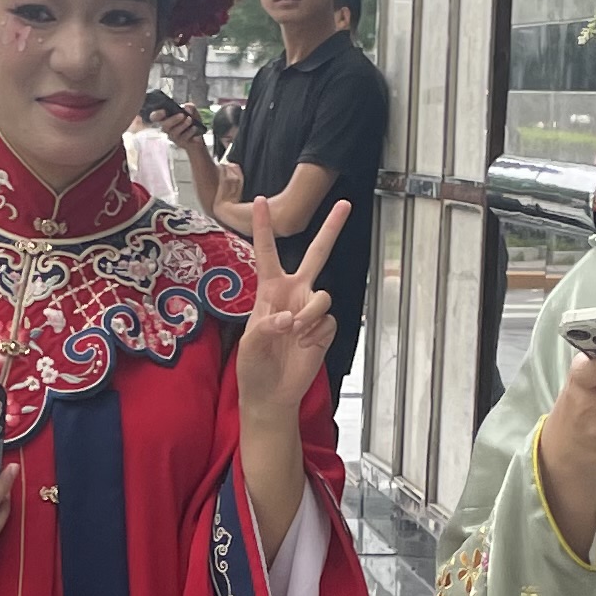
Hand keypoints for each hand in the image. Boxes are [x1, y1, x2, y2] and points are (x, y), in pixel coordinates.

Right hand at [153, 103, 208, 160]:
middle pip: (165, 126)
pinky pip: (184, 139)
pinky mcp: (181, 143)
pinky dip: (191, 134)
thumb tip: (187, 107)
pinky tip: (197, 133)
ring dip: (184, 125)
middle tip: (183, 115)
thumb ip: (190, 107)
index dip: (156, 115)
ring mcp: (173, 137)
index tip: (163, 111)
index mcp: (166, 118)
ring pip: (174, 132)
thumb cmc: (191, 121)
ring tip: (191, 120)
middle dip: (173, 120)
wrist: (198, 135)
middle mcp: (167, 128)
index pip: (154, 117)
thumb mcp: (192, 111)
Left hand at [236, 198, 346, 432]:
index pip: (267, 252)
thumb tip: (288, 318)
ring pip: (323, 295)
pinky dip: (317, 333)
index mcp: (270, 290)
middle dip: (331, 229)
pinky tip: (305, 345)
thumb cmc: (254, 367)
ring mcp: (310, 310)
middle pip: (316, 254)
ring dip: (310, 314)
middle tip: (345, 203)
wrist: (272, 394)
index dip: (263, 227)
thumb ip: (266, 328)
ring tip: (296, 333)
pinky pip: (329, 320)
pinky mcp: (324, 328)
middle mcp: (294, 293)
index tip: (259, 201)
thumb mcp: (249, 346)